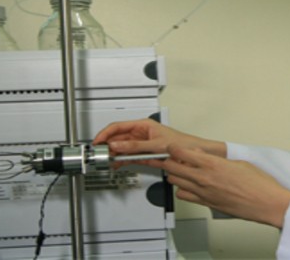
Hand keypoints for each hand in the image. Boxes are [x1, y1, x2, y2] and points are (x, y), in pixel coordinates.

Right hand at [92, 118, 225, 167]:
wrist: (192, 154)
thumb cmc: (181, 143)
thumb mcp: (156, 145)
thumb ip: (135, 146)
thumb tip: (118, 146)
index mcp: (142, 125)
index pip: (118, 127)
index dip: (105, 134)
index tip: (97, 142)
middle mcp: (140, 133)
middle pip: (117, 138)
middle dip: (107, 146)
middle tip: (100, 154)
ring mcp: (141, 144)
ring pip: (121, 148)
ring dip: (114, 155)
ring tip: (107, 161)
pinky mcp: (144, 154)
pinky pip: (128, 157)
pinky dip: (121, 161)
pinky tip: (116, 164)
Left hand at [161, 145, 289, 228]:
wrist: (266, 203)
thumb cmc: (258, 184)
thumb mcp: (238, 162)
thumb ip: (217, 159)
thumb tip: (205, 156)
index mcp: (213, 164)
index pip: (181, 152)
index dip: (174, 148)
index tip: (173, 147)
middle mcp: (204, 178)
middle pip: (173, 167)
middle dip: (170, 160)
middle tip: (174, 158)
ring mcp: (204, 192)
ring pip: (175, 182)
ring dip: (175, 175)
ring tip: (181, 171)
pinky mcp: (206, 204)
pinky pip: (184, 196)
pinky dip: (183, 190)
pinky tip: (189, 186)